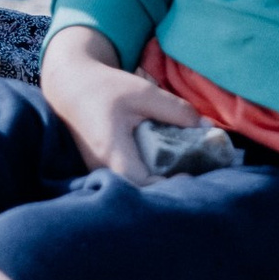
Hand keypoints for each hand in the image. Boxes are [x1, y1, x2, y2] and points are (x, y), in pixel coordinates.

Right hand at [40, 29, 201, 183]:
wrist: (70, 86)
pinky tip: (163, 164)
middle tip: (191, 174)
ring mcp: (99, 173)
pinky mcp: (102, 170)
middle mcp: (102, 170)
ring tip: (181, 169)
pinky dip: (147, 174)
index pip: (144, 185)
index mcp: (112, 153)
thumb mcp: (144, 92)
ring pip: (134, 188)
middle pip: (140, 193)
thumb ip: (177, 111)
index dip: (168, 186)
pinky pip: (128, 180)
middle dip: (167, 189)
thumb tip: (208, 130)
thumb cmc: (105, 88)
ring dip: (158, 182)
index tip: (190, 175)